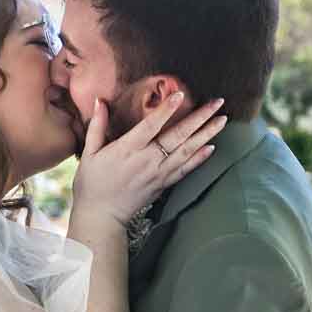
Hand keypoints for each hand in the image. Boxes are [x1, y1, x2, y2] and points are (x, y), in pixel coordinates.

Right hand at [71, 92, 226, 225]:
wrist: (102, 217)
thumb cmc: (92, 184)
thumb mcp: (89, 153)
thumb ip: (97, 126)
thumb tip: (100, 101)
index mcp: (127, 149)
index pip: (151, 125)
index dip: (166, 110)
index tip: (180, 95)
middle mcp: (147, 160)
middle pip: (178, 136)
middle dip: (200, 117)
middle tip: (217, 103)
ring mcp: (158, 173)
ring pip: (187, 151)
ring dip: (207, 134)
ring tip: (222, 120)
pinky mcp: (163, 184)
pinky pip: (186, 169)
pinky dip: (200, 158)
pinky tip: (212, 147)